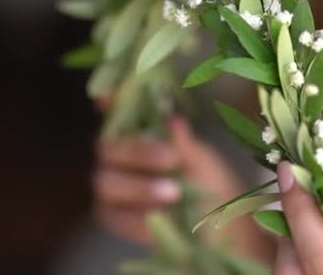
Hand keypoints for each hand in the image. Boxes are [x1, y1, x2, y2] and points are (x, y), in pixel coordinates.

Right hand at [93, 116, 249, 244]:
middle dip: (138, 152)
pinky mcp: (111, 215)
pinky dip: (136, 217)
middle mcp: (116, 154)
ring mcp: (110, 185)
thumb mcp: (200, 160)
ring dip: (139, 187)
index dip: (110, 102)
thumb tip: (172, 118)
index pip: (115, 111)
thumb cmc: (205, 181)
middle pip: (107, 147)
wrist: (216, 224)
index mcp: (136, 130)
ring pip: (107, 182)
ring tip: (174, 193)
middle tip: (172, 159)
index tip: (110, 97)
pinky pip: (114, 215)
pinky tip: (159, 218)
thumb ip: (183, 142)